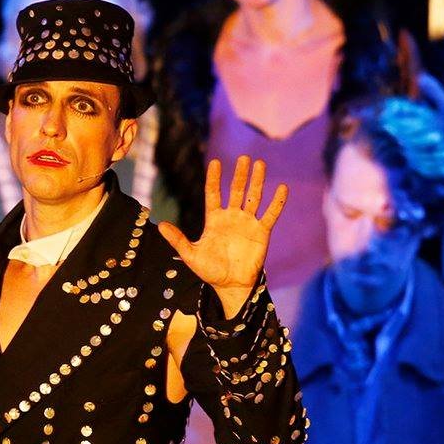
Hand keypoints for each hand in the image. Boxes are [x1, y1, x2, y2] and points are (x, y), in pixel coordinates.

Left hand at [158, 156, 288, 316]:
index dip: (214, 179)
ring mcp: (248, 223)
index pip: (214, 193)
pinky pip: (270, 214)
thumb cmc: (210, 271)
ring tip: (260, 164)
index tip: (216, 162)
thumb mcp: (191, 255)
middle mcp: (232, 217)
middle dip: (239, 175)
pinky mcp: (262, 232)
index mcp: (214, 219)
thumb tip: (161, 225)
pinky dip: (277, 202)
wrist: (231, 285)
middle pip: (236, 190)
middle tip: (243, 158)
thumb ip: (178, 239)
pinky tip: (282, 188)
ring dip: (257, 181)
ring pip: (253, 197)